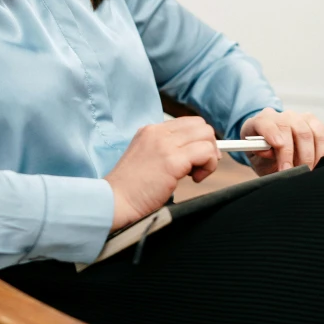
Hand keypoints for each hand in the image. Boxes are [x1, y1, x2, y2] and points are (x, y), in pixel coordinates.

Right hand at [105, 117, 220, 231]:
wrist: (114, 200)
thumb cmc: (130, 187)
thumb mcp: (145, 157)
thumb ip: (165, 149)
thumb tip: (193, 153)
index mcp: (150, 130)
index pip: (187, 123)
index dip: (198, 140)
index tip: (198, 158)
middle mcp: (158, 132)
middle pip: (201, 126)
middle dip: (208, 146)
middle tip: (200, 166)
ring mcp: (165, 145)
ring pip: (207, 136)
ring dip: (209, 157)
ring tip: (195, 174)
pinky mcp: (173, 161)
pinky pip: (206, 153)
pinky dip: (208, 166)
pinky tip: (195, 179)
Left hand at [240, 107, 323, 175]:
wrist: (274, 151)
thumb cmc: (264, 157)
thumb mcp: (257, 159)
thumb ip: (261, 155)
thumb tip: (269, 151)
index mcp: (257, 123)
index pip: (263, 122)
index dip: (271, 132)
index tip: (277, 145)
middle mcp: (277, 116)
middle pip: (287, 127)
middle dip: (290, 152)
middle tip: (291, 171)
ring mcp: (295, 117)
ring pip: (305, 131)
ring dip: (307, 154)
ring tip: (303, 170)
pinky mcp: (312, 122)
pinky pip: (320, 134)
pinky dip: (320, 151)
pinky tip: (315, 162)